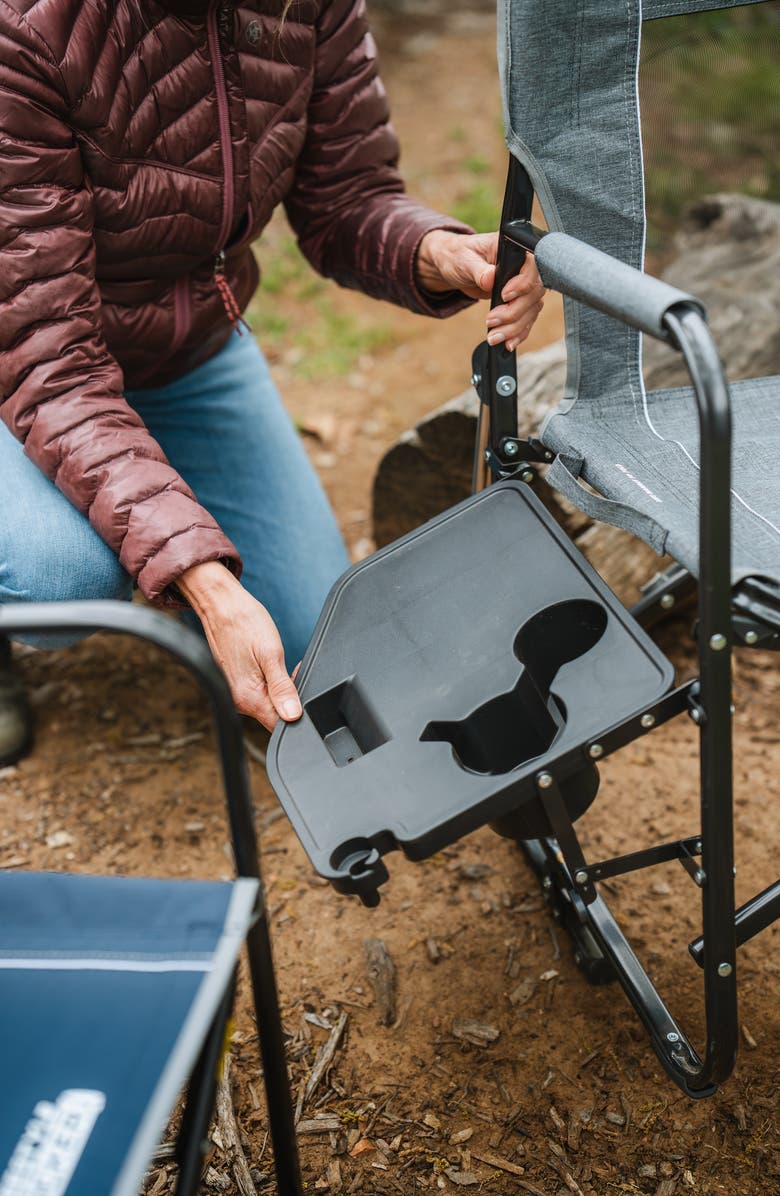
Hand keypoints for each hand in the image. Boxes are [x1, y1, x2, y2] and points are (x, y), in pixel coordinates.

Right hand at [177, 561, 301, 731]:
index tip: (298, 682)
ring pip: (268, 703)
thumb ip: (282, 688)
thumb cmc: (244, 623)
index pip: (280, 723)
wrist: (220, 604)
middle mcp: (239, 701)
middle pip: (275, 714)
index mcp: (248, 698)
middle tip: (290, 668)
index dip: (297, 709)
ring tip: (276, 661)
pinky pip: (260, 692)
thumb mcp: (271, 654)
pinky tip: (268, 662)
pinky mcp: (237, 684)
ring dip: (279, 687)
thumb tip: (293, 715)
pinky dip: (269, 681)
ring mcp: (236, 693)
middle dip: (289, 696)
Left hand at [416, 229, 545, 351]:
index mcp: (514, 250)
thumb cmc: (458, 255)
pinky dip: (517, 333)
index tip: (504, 296)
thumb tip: (490, 278)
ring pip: (531, 310)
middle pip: (533, 294)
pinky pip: (526, 319)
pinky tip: (507, 343)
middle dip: (513, 313)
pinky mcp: (518, 301)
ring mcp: (523, 286)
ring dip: (514, 328)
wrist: (454, 266)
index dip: (522, 285)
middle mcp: (524, 268)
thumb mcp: (463, 260)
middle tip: (490, 321)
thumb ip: (478, 269)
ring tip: (493, 337)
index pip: (532, 268)